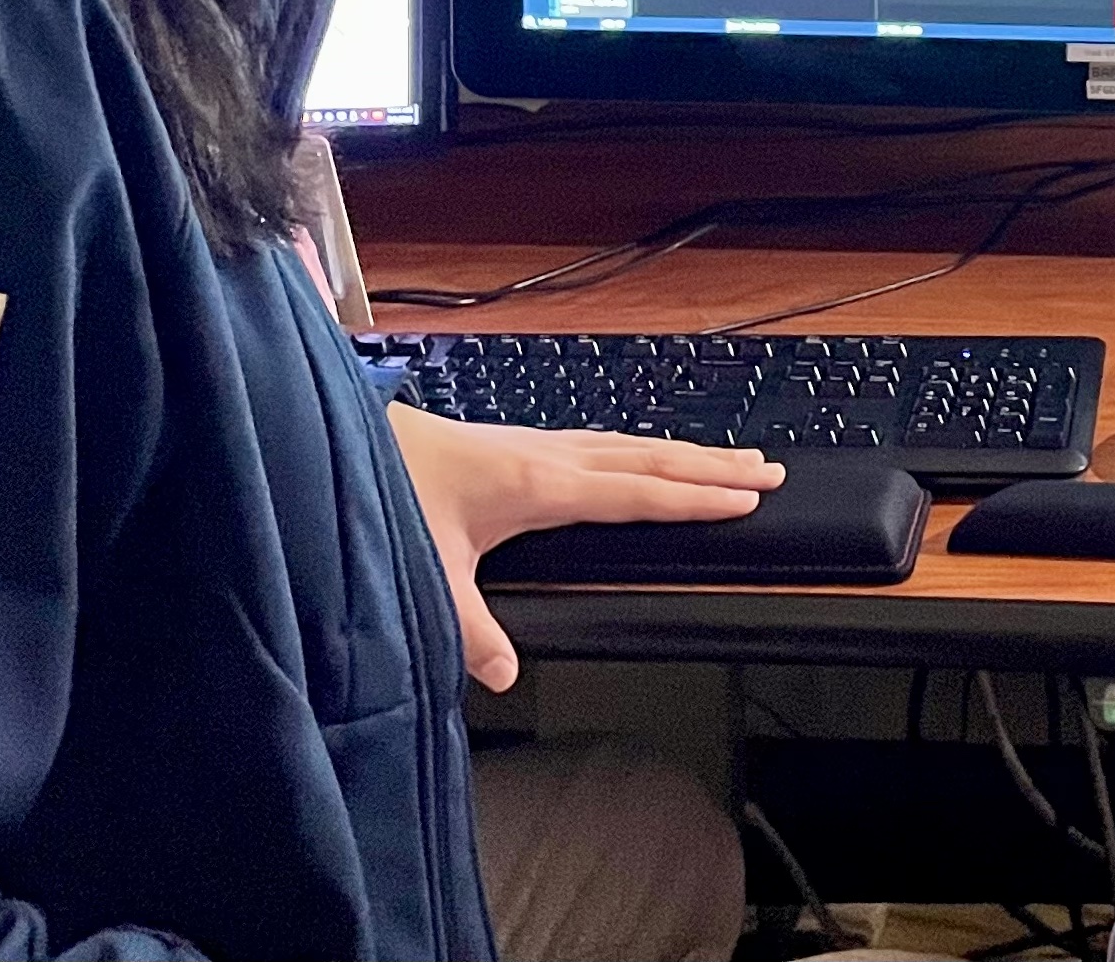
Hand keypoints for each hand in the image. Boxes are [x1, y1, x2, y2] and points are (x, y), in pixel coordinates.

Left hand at [383, 402, 780, 689]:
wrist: (346, 438)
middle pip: (648, 458)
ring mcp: (536, 444)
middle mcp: (549, 456)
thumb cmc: (387, 494)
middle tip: (768, 470)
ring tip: (730, 457)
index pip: (636, 493)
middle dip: (710, 465)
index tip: (747, 498)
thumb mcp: (427, 571)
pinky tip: (643, 455)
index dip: (693, 498)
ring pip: (628, 444)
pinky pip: (601, 442)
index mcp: (540, 485)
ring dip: (684, 452)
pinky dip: (641, 450)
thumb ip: (467, 629)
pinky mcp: (519, 443)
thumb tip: (504, 677)